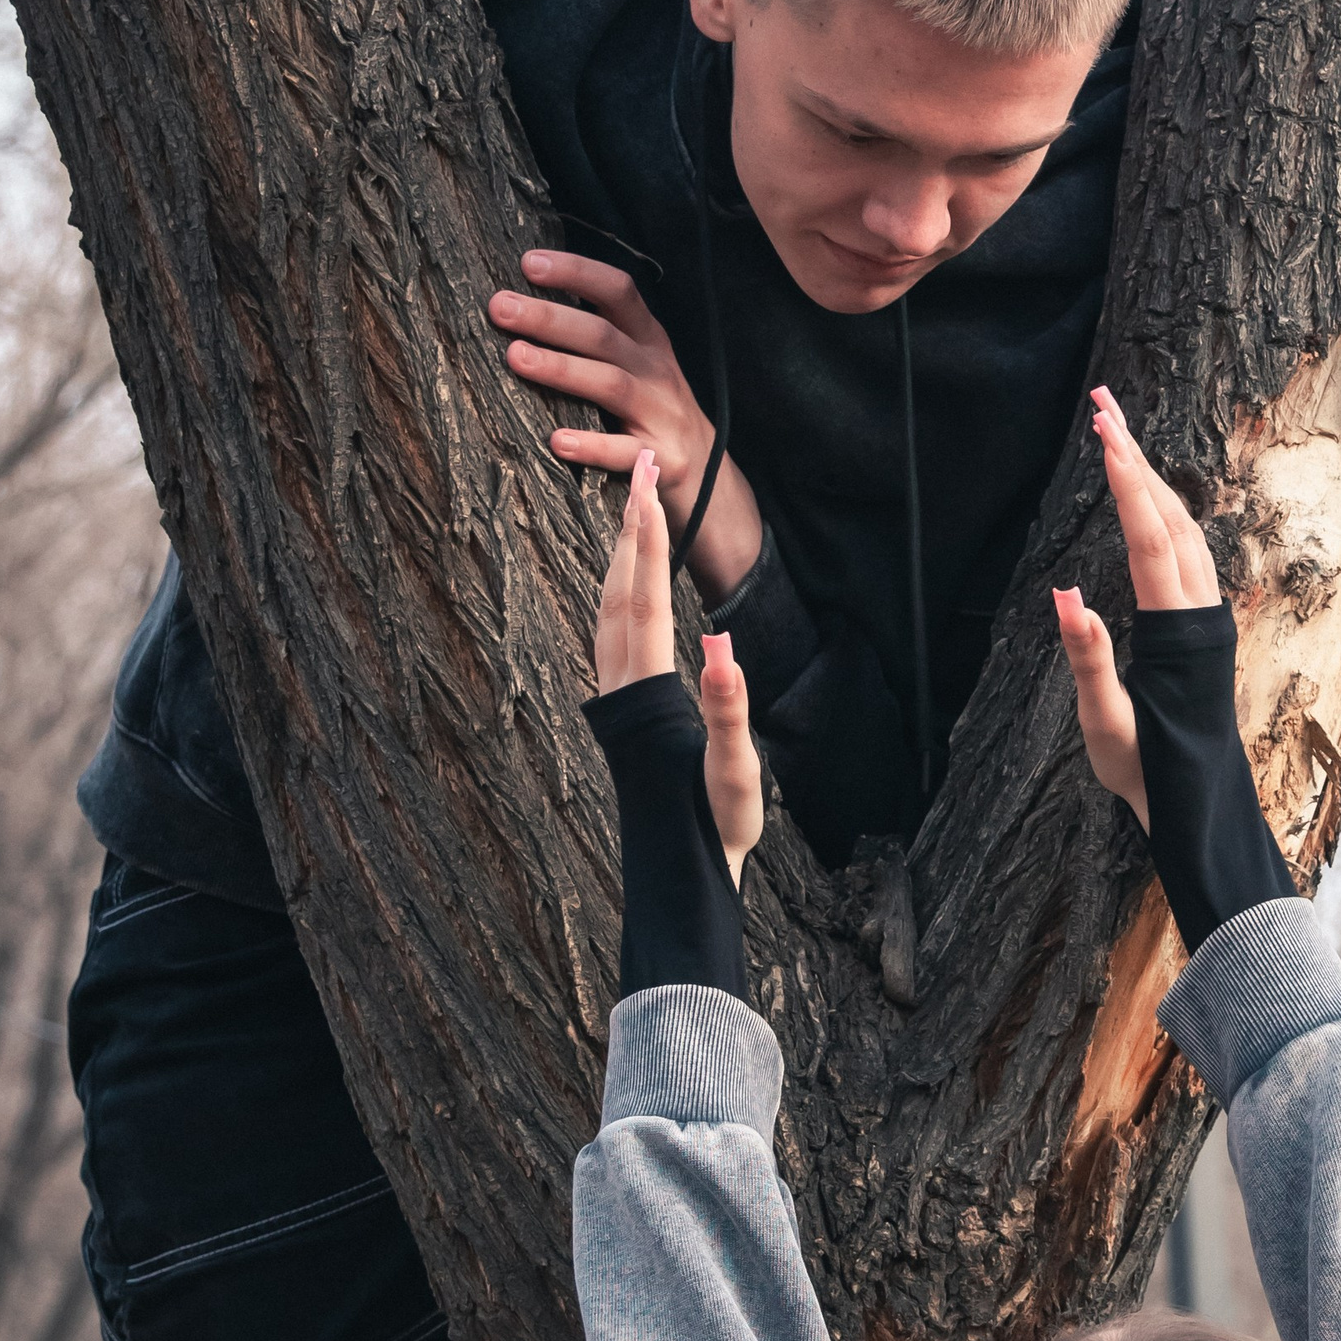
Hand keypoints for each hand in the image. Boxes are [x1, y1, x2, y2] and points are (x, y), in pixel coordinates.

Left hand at [494, 249, 763, 601]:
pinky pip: (626, 453)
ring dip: (562, 368)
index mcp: (648, 341)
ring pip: (612, 385)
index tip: (528, 263)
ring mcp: (663, 415)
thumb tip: (522, 307)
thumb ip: (598, 340)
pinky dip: (592, 446)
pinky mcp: (664, 461)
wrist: (711, 481)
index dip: (576, 272)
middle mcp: (657, 371)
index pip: (617, 291)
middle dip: (550, 317)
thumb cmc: (653, 415)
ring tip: (516, 357)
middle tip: (500, 307)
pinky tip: (557, 442)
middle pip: (604, 335)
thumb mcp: (638, 367)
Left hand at [595, 454, 764, 885]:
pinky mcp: (624, 710)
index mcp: (649, 695)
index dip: (647, 540)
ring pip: (608, 610)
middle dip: (628, 527)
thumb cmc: (712, 828)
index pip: (645, 600)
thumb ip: (726, 707)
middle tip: (638, 465)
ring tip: (633, 508)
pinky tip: (628, 585)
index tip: (646, 483)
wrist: (680, 874)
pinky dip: (619, 591)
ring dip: (620, 556)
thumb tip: (719, 646)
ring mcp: (617, 699)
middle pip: (619, 592)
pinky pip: (613, 631)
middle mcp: (622, 690)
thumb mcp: (732, 774)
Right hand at [1054, 388, 1220, 828]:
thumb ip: (1088, 660)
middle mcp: (1198, 611)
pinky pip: (1188, 548)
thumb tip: (1066, 597)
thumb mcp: (1105, 724)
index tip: (1106, 432)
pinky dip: (1165, 508)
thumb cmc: (1145, 767)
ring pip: (1185, 528)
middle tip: (1103, 404)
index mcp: (1174, 630)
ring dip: (1152, 478)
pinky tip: (1148, 495)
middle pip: (1171, 517)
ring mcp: (1207, 613)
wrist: (1196, 800)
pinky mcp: (1203, 621)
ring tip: (1116, 433)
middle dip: (1137, 458)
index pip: (1150, 538)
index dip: (1127, 483)